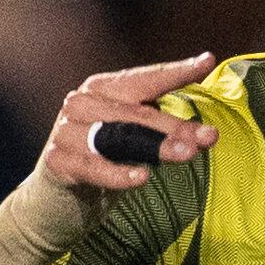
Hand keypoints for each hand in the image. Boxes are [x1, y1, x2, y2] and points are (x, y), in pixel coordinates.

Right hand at [43, 53, 220, 198]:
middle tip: (208, 136)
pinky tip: (141, 178)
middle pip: (137, 113)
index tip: (206, 62)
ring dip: (155, 145)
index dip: (176, 71)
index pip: (144, 79)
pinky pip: (93, 166)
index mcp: (102, 89)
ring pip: (118, 137)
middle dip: (175, 125)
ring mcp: (66, 131)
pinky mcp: (57, 161)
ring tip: (187, 154)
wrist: (56, 202)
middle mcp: (82, 103)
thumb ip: (160, 127)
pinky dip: (118, 173)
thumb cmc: (102, 164)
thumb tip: (205, 129)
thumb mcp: (132, 138)